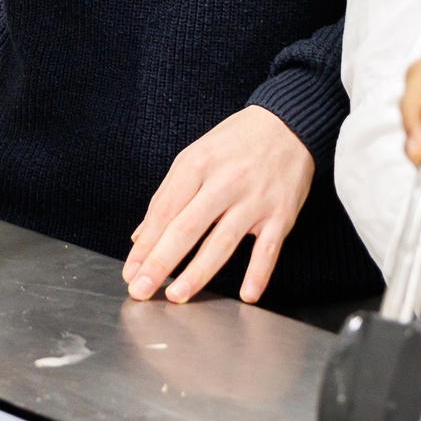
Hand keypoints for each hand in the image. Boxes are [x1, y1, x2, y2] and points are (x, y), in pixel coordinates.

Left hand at [123, 105, 313, 304]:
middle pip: (187, 228)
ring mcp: (254, 200)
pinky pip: (268, 248)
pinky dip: (258, 273)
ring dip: (198, 272)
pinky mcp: (281, 214)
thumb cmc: (236, 142)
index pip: (165, 211)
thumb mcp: (195, 156)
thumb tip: (141, 237)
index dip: (145, 245)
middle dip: (161, 262)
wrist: (289, 125)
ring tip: (177, 295)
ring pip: (222, 241)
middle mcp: (225, 182)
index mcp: (197, 165)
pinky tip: (247, 295)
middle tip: (141, 289)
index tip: (131, 272)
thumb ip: (168, 196)